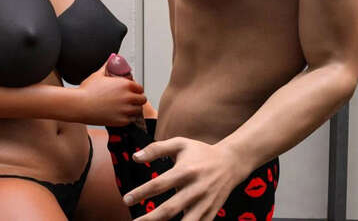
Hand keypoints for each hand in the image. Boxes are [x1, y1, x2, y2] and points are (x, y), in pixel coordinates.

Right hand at [76, 63, 146, 125]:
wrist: (79, 105)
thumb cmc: (87, 91)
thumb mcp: (98, 75)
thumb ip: (108, 66)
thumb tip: (112, 58)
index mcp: (125, 84)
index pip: (140, 88)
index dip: (136, 90)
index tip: (132, 92)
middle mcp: (128, 97)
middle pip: (142, 100)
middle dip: (137, 100)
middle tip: (131, 101)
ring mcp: (125, 110)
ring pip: (138, 111)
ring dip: (134, 110)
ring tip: (126, 108)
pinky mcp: (121, 121)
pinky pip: (131, 120)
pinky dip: (127, 118)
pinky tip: (121, 115)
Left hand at [122, 138, 245, 220]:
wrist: (231, 162)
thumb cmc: (201, 152)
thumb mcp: (180, 143)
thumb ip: (157, 148)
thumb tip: (135, 157)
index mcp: (186, 171)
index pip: (159, 184)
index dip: (141, 193)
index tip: (126, 200)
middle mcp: (195, 188)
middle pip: (169, 209)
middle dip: (150, 219)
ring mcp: (205, 203)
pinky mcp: (211, 212)